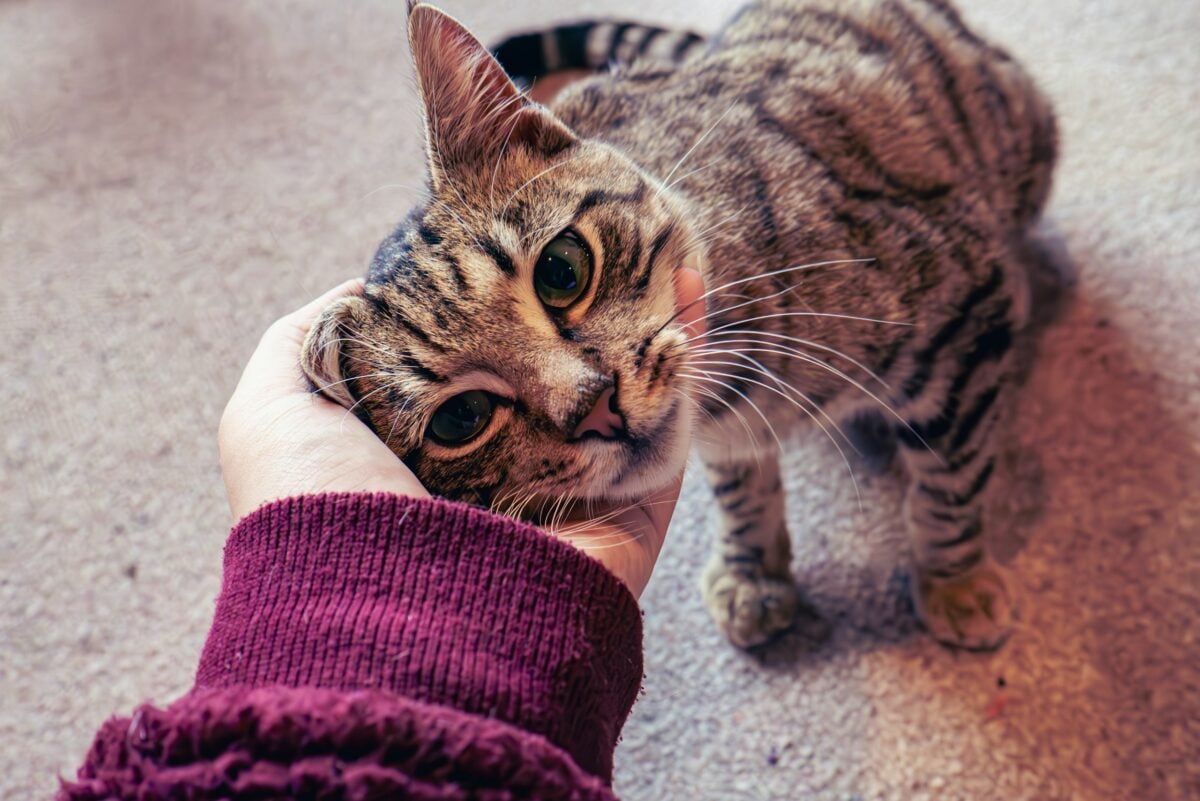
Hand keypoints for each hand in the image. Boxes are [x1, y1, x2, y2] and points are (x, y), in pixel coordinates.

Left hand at [218, 268, 705, 598]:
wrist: (396, 626)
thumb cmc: (324, 513)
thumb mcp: (272, 414)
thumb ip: (306, 344)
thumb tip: (363, 285)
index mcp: (432, 440)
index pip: (481, 348)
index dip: (506, 286)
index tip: (525, 225)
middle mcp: (505, 461)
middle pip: (560, 361)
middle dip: (584, 294)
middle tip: (606, 223)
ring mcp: (574, 487)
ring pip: (622, 384)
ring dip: (645, 311)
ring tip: (659, 234)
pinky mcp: (629, 510)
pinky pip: (670, 426)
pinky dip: (686, 357)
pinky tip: (692, 286)